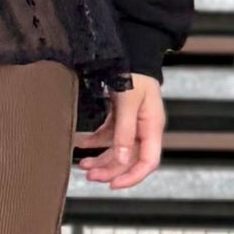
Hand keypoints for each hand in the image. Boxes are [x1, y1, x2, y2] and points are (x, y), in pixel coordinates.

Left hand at [72, 72, 164, 188]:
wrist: (130, 48)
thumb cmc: (132, 72)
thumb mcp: (128, 101)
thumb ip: (125, 131)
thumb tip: (123, 160)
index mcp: (152, 126)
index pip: (148, 162)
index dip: (132, 177)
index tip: (113, 185)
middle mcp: (144, 127)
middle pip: (129, 158)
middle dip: (110, 169)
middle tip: (89, 175)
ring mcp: (132, 121)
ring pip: (117, 148)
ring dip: (101, 158)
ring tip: (83, 164)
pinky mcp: (120, 113)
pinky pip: (109, 133)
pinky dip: (96, 140)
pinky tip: (82, 143)